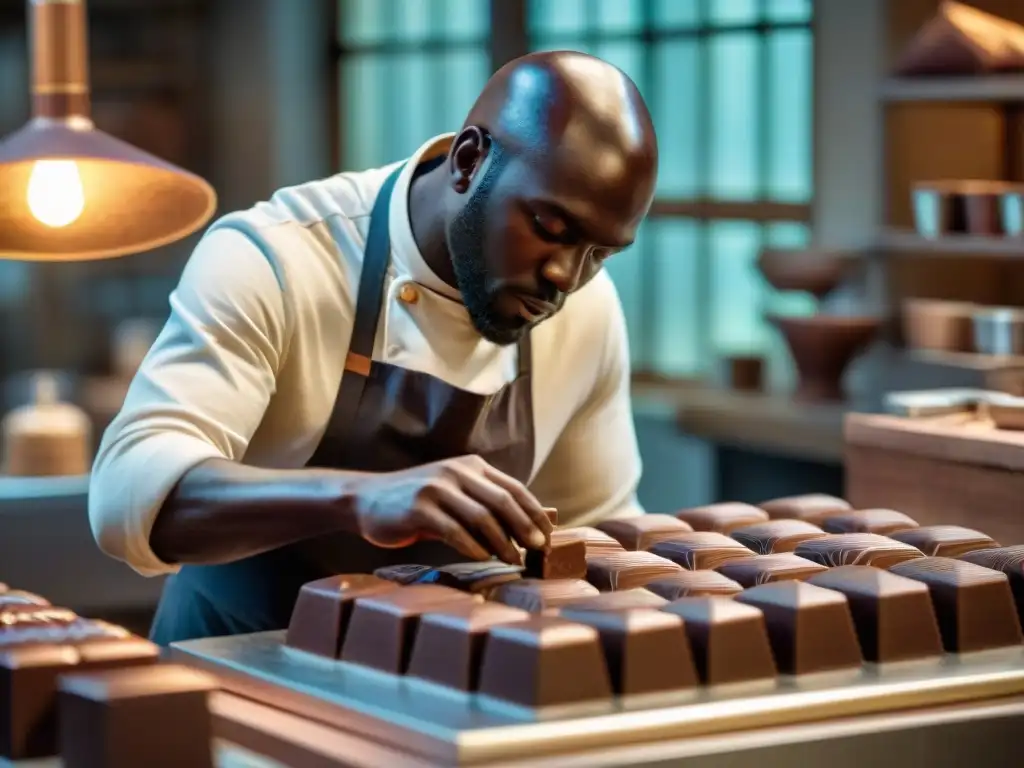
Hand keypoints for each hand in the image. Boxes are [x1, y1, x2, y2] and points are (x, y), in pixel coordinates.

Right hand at [349, 455, 553, 563]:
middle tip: (539, 549)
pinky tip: (483, 559)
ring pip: (482, 516)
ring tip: (513, 560)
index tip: (549, 536)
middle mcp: (457, 472)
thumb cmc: (419, 504)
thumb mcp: (456, 496)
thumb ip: (489, 506)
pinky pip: (455, 530)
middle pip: (502, 500)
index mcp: (471, 466)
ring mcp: (437, 488)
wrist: (367, 500)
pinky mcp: (419, 508)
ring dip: (502, 542)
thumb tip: (538, 523)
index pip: (514, 487)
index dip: (535, 512)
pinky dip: (473, 547)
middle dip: (525, 527)